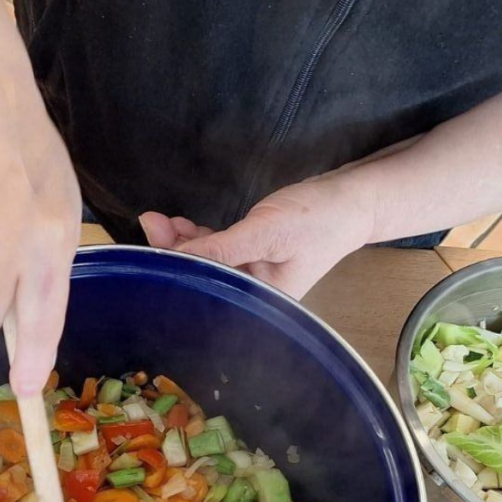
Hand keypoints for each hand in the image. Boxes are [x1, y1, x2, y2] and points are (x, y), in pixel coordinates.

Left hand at [139, 172, 375, 298]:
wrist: (351, 199)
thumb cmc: (318, 219)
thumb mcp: (267, 232)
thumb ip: (221, 248)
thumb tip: (176, 256)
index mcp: (261, 303)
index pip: (209, 297)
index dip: (177, 278)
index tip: (151, 255)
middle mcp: (252, 295)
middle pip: (201, 280)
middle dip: (173, 255)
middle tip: (151, 225)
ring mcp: (249, 276)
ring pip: (204, 262)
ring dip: (181, 242)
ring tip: (158, 220)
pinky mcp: (247, 256)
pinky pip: (214, 251)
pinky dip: (196, 238)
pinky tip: (180, 225)